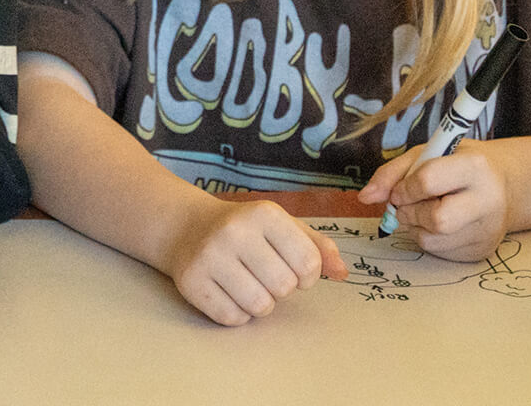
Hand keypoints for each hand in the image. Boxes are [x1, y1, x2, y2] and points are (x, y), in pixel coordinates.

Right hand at [165, 198, 348, 325]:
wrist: (187, 227)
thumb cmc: (245, 229)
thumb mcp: (282, 226)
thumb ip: (317, 247)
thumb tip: (343, 273)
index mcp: (263, 213)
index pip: (309, 262)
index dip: (308, 274)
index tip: (294, 267)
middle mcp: (234, 231)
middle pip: (284, 286)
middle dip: (282, 288)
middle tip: (265, 274)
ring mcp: (209, 257)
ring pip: (260, 306)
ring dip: (261, 303)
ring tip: (249, 284)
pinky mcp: (191, 282)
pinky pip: (233, 318)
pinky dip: (238, 313)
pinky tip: (229, 292)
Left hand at [358, 139, 508, 260]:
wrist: (502, 185)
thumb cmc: (457, 165)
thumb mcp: (426, 154)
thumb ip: (392, 173)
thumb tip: (365, 197)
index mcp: (475, 166)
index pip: (428, 181)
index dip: (404, 188)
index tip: (399, 190)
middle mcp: (488, 200)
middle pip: (437, 219)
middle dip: (409, 213)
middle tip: (406, 204)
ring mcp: (488, 230)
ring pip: (432, 240)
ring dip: (413, 226)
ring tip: (422, 210)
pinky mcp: (482, 251)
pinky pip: (439, 252)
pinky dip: (427, 238)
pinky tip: (436, 223)